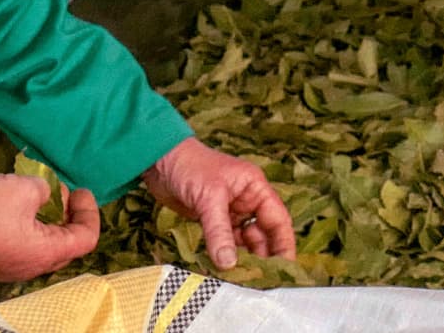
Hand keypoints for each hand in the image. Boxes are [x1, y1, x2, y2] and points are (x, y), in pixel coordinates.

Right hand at [0, 174, 100, 280]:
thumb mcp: (26, 188)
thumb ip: (46, 189)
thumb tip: (47, 193)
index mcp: (47, 252)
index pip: (86, 238)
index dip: (89, 212)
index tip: (81, 191)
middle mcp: (32, 267)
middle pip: (66, 245)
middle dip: (69, 217)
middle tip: (61, 194)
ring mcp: (11, 268)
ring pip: (42, 246)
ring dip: (46, 221)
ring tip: (39, 196)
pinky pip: (21, 247)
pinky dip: (28, 227)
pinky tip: (16, 208)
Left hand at [143, 137, 295, 267]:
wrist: (158, 161)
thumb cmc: (190, 167)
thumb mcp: (209, 199)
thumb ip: (219, 232)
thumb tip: (229, 264)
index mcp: (255, 188)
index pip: (278, 220)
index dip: (284, 244)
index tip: (285, 269)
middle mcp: (247, 200)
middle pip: (262, 234)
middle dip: (262, 256)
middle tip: (260, 282)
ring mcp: (230, 211)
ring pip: (243, 241)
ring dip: (242, 258)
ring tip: (240, 280)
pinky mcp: (213, 220)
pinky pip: (225, 242)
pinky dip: (224, 255)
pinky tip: (222, 269)